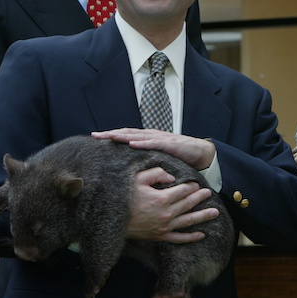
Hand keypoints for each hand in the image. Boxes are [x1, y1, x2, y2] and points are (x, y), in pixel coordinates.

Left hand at [93, 128, 214, 169]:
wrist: (201, 152)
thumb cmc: (181, 155)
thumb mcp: (160, 156)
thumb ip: (148, 157)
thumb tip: (133, 164)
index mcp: (148, 139)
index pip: (126, 135)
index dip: (112, 135)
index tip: (97, 137)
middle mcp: (152, 136)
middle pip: (128, 133)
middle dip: (111, 134)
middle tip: (95, 135)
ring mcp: (160, 139)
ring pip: (138, 136)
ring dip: (122, 136)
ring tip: (109, 136)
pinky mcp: (170, 144)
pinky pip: (153, 143)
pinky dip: (142, 143)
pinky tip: (132, 143)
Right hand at [126, 167, 218, 242]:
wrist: (112, 220)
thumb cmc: (123, 196)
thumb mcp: (138, 178)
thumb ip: (157, 173)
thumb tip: (172, 177)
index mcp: (162, 199)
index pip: (183, 191)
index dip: (191, 186)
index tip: (196, 182)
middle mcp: (166, 214)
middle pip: (188, 204)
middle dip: (200, 198)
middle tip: (209, 193)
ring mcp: (163, 227)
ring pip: (188, 222)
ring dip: (202, 217)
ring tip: (215, 212)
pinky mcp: (159, 236)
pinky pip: (178, 238)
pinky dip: (191, 238)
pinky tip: (201, 235)